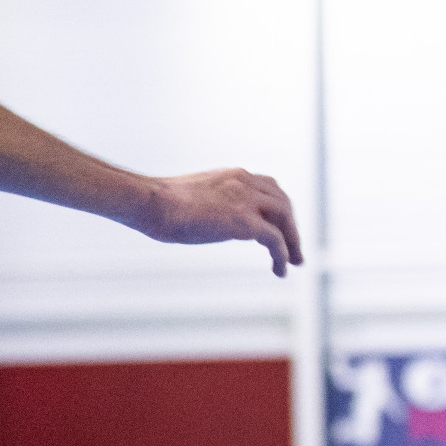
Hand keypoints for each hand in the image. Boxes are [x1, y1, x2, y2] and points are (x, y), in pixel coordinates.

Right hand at [138, 169, 302, 276]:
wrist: (152, 202)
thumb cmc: (159, 203)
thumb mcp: (192, 197)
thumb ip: (208, 203)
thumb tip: (201, 218)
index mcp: (232, 175)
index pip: (268, 187)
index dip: (279, 208)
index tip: (280, 225)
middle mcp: (244, 182)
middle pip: (283, 202)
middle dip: (291, 226)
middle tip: (294, 248)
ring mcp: (246, 201)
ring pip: (285, 219)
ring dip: (293, 241)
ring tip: (294, 261)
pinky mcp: (244, 221)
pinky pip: (276, 240)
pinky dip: (283, 256)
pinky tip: (280, 270)